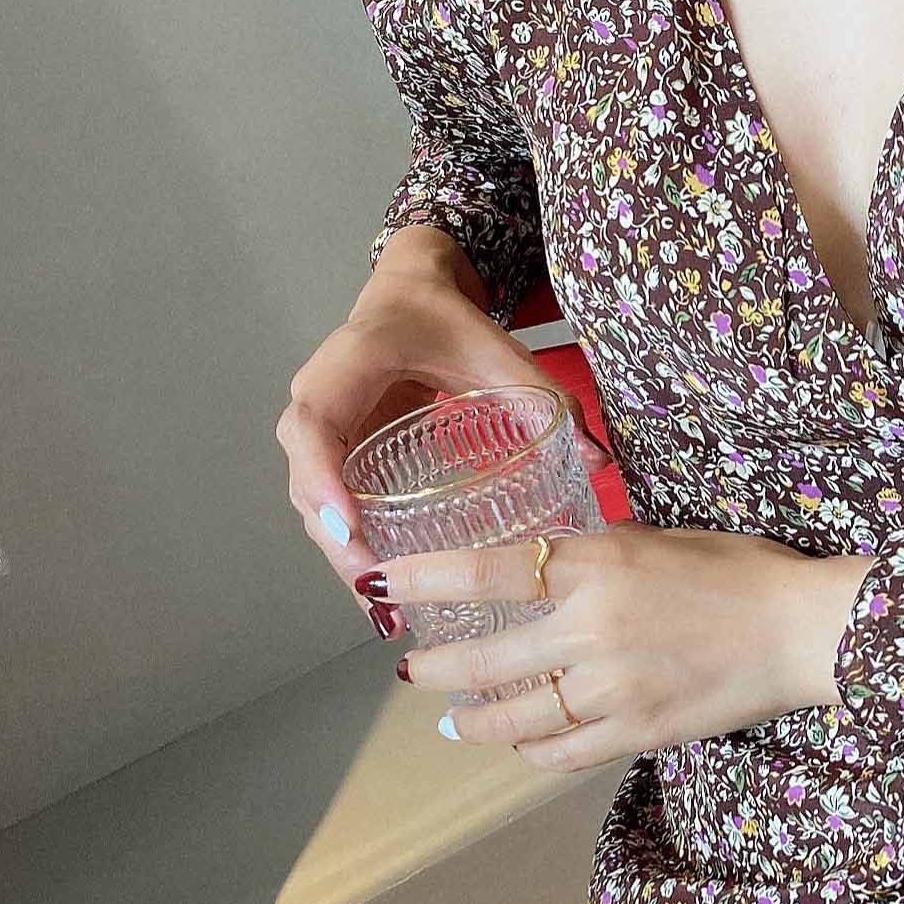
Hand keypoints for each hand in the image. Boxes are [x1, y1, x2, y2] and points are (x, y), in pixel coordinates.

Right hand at [277, 229, 615, 638]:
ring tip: (382, 610)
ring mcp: (322, 428)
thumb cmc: (447, 319)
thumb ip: (543, 399)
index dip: (323, 476)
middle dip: (336, 537)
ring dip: (341, 554)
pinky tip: (384, 590)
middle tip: (376, 589)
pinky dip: (351, 544)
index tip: (348, 527)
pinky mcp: (335, 451)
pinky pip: (330, 502)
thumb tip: (597, 460)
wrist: (412, 292)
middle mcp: (320, 396)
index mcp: (351, 362)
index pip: (315, 423)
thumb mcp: (496, 351)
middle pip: (306, 477)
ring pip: (313, 501)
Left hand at [358, 527, 877, 770]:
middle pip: (487, 658)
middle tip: (412, 668)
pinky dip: (529, 748)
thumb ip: (596, 557)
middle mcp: (592, 629)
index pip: (488, 572)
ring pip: (516, 715)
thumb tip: (547, 570)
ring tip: (451, 717)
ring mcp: (612, 688)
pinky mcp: (637, 732)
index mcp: (598, 564)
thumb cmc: (741, 572)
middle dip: (437, 666)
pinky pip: (561, 752)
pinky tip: (516, 741)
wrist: (802, 631)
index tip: (384, 585)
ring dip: (472, 717)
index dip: (426, 580)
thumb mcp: (660, 538)